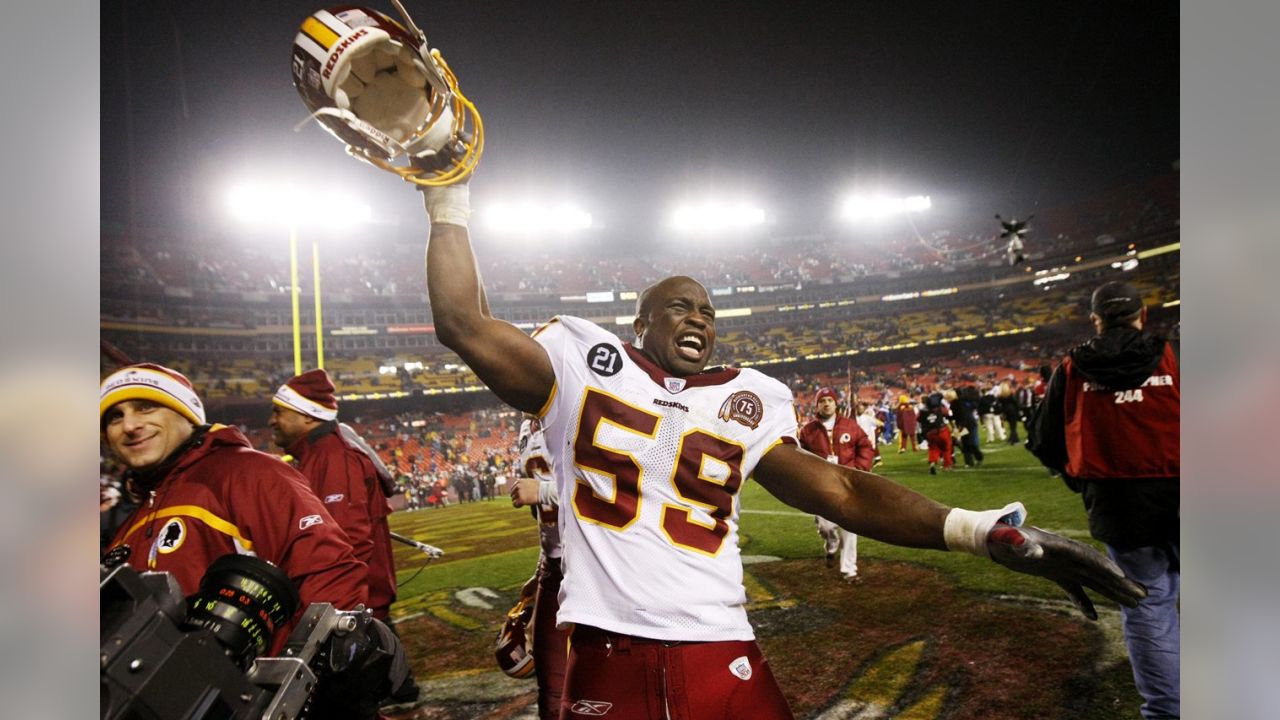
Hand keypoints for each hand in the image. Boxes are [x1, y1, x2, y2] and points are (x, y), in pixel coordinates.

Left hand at [509, 477, 540, 507]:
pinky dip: (517, 506)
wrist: (544, 492)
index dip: (516, 493)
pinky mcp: (520, 500)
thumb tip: (518, 489)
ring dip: (517, 501)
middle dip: (517, 497)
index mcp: (519, 481)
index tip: (521, 495)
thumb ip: (523, 484)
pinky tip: (522, 505)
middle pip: (512, 494)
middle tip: (523, 500)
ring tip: (524, 502)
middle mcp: (518, 486)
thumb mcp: (530, 482)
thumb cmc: (539, 488)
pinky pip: (515, 504)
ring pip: (513, 499)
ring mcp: (519, 493)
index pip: (513, 488)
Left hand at [987, 524, 1146, 619]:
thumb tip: (1030, 549)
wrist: (994, 538)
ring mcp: (1062, 565)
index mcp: (1058, 545)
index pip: (1086, 556)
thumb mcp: (1007, 538)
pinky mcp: (1055, 574)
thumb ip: (1019, 542)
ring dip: (1113, 591)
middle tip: (1144, 595)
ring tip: (1135, 604)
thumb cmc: (1000, 536)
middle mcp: (1065, 555)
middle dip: (1120, 582)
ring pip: (1092, 580)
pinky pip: (1074, 589)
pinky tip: (1092, 617)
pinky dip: (1083, 602)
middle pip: (1098, 570)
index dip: (1103, 566)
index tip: (1121, 578)